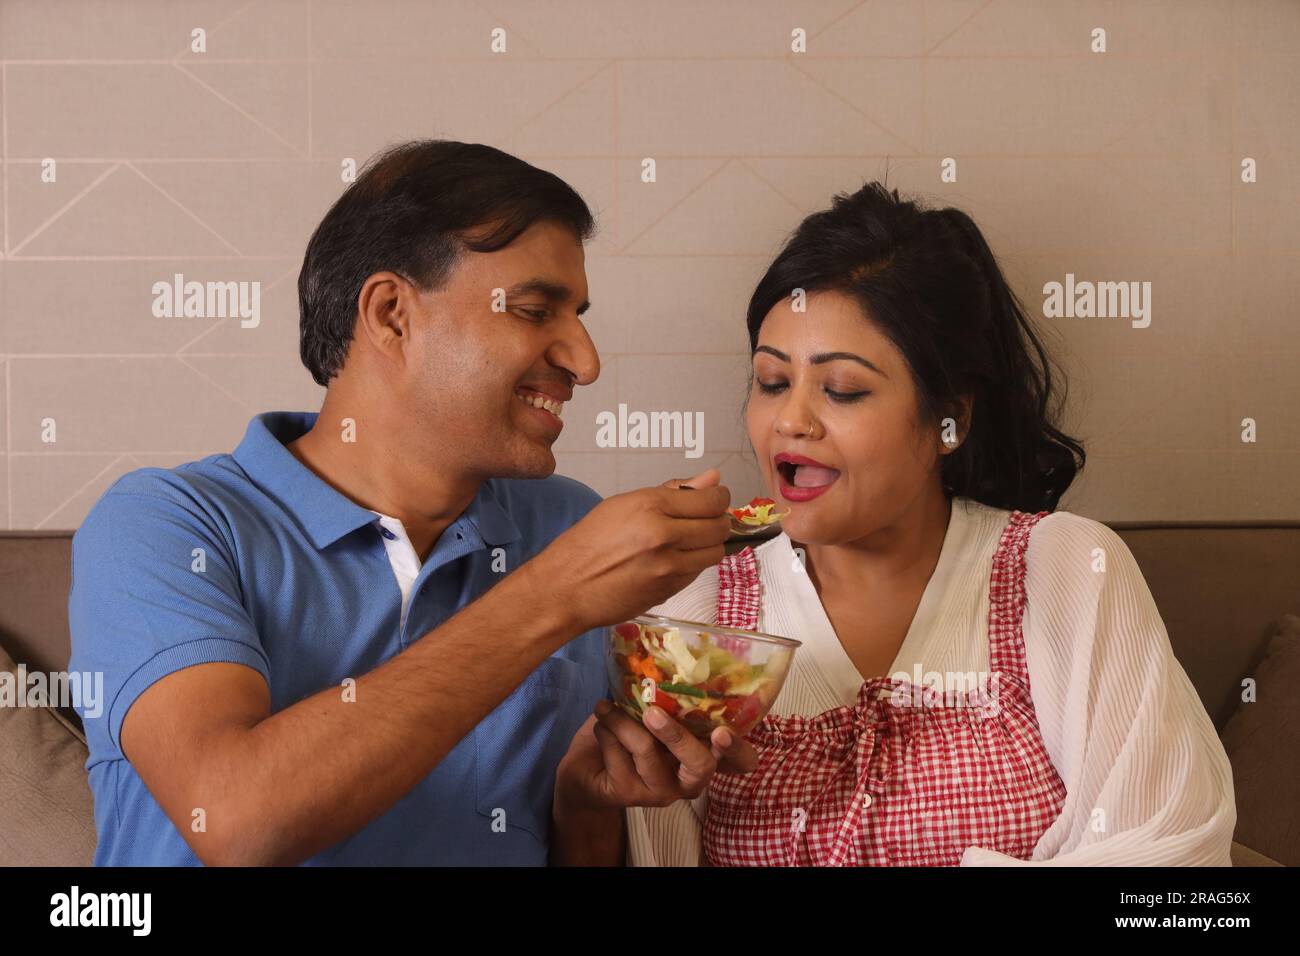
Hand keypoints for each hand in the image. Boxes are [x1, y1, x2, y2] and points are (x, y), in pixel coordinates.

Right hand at [526, 468, 731, 632]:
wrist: (566, 588)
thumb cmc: (588, 542)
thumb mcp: (623, 504)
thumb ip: (672, 491)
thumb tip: (712, 477)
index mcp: (650, 506)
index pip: (710, 499)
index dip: (719, 497)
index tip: (716, 497)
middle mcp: (663, 535)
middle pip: (718, 526)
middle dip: (719, 520)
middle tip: (707, 518)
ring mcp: (668, 566)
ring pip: (714, 552)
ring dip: (709, 544)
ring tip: (691, 539)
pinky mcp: (669, 590)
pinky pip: (697, 572)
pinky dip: (693, 563)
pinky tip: (674, 558)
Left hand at [554, 700, 758, 813]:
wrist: (585, 767)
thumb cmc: (625, 732)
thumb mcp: (649, 710)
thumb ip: (665, 699)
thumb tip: (662, 663)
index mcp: (702, 752)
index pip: (740, 761)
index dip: (738, 750)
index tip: (723, 732)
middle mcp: (689, 778)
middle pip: (700, 765)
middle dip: (676, 735)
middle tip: (653, 713)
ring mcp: (661, 791)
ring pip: (647, 751)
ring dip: (621, 721)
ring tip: (604, 707)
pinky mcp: (630, 796)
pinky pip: (618, 755)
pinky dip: (604, 732)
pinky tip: (600, 728)